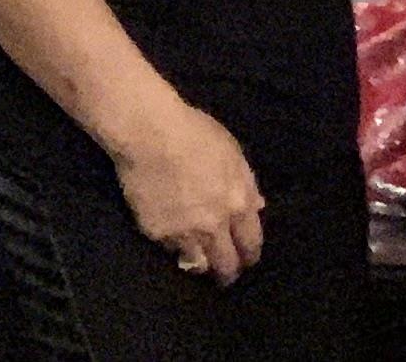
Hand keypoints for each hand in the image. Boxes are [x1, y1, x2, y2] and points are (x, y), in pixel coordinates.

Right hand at [109, 97, 265, 283]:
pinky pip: (170, 250)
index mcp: (237, 203)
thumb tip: (257, 208)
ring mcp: (184, 233)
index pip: (251, 244)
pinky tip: (175, 240)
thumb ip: (247, 184)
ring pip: (199, 265)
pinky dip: (175, 248)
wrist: (149, 134)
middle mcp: (213, 225)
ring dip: (203, 265)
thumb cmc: (195, 133)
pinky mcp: (157, 234)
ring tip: (201, 263)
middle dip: (229, 272)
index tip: (247, 260)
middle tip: (226, 273)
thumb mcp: (232, 152)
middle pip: (226, 264)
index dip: (250, 256)